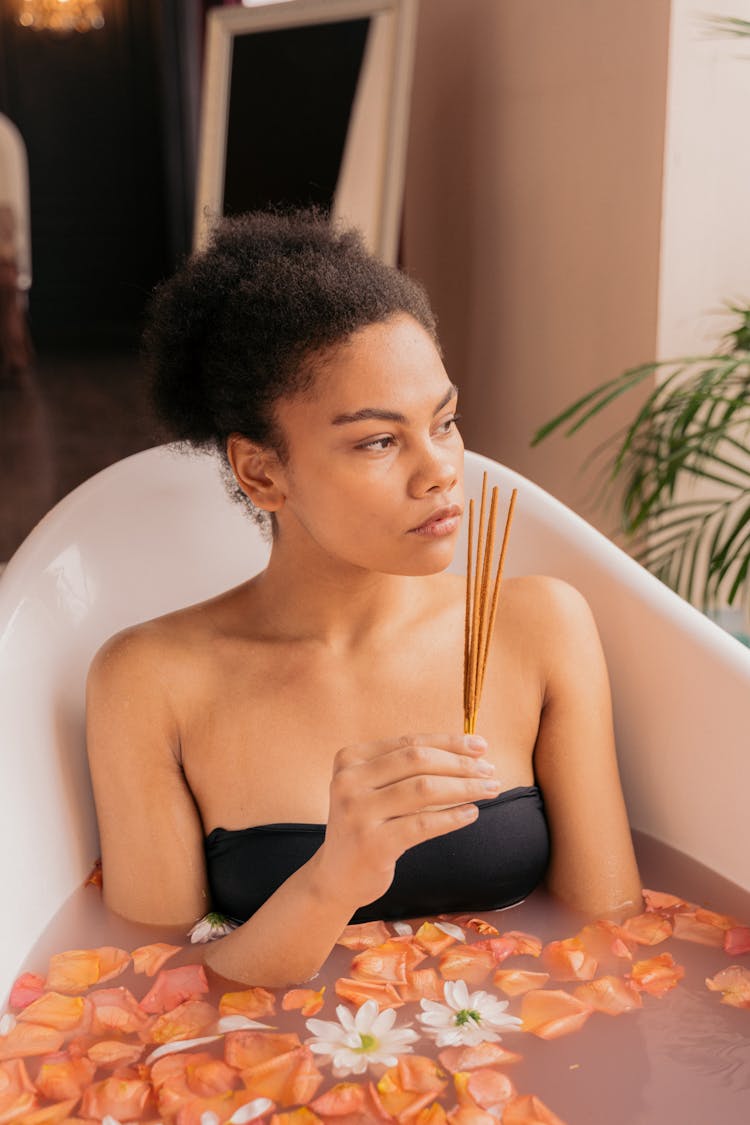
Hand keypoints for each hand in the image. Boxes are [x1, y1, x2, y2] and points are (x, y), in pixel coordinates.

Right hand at [314, 732, 501, 910]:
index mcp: (350, 758)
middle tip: (491, 771)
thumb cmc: (367, 825)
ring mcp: (358, 813)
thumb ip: (406, 767)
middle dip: (461, 764)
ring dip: (464, 787)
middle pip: (418, 760)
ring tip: (489, 790)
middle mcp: (349, 781)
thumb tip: (470, 750)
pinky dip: (452, 817)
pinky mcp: (372, 844)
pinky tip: (472, 813)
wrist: (336, 876)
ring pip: (424, 789)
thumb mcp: (374, 788)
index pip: (409, 742)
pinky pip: (422, 824)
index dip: (449, 742)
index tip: (481, 746)